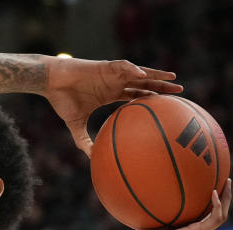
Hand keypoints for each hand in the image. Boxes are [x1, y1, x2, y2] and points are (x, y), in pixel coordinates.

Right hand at [42, 57, 181, 155]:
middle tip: (181, 92)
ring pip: (140, 72)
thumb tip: (91, 159)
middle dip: (162, 86)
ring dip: (156, 74)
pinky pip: (123, 66)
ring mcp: (112, 73)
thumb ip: (84, 141)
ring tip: (172, 78)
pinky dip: (133, 70)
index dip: (152, 98)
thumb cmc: (62, 101)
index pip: (137, 94)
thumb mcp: (75, 125)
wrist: (51, 83)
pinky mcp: (105, 66)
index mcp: (111, 94)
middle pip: (144, 83)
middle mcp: (116, 83)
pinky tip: (142, 75)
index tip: (166, 105)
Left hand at [132, 180, 231, 229]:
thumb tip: (140, 213)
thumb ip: (149, 223)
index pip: (206, 218)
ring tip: (227, 182)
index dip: (212, 206)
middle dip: (224, 198)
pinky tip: (213, 192)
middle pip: (219, 214)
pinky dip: (217, 205)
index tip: (212, 191)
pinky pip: (215, 217)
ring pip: (222, 215)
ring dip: (226, 198)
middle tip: (226, 182)